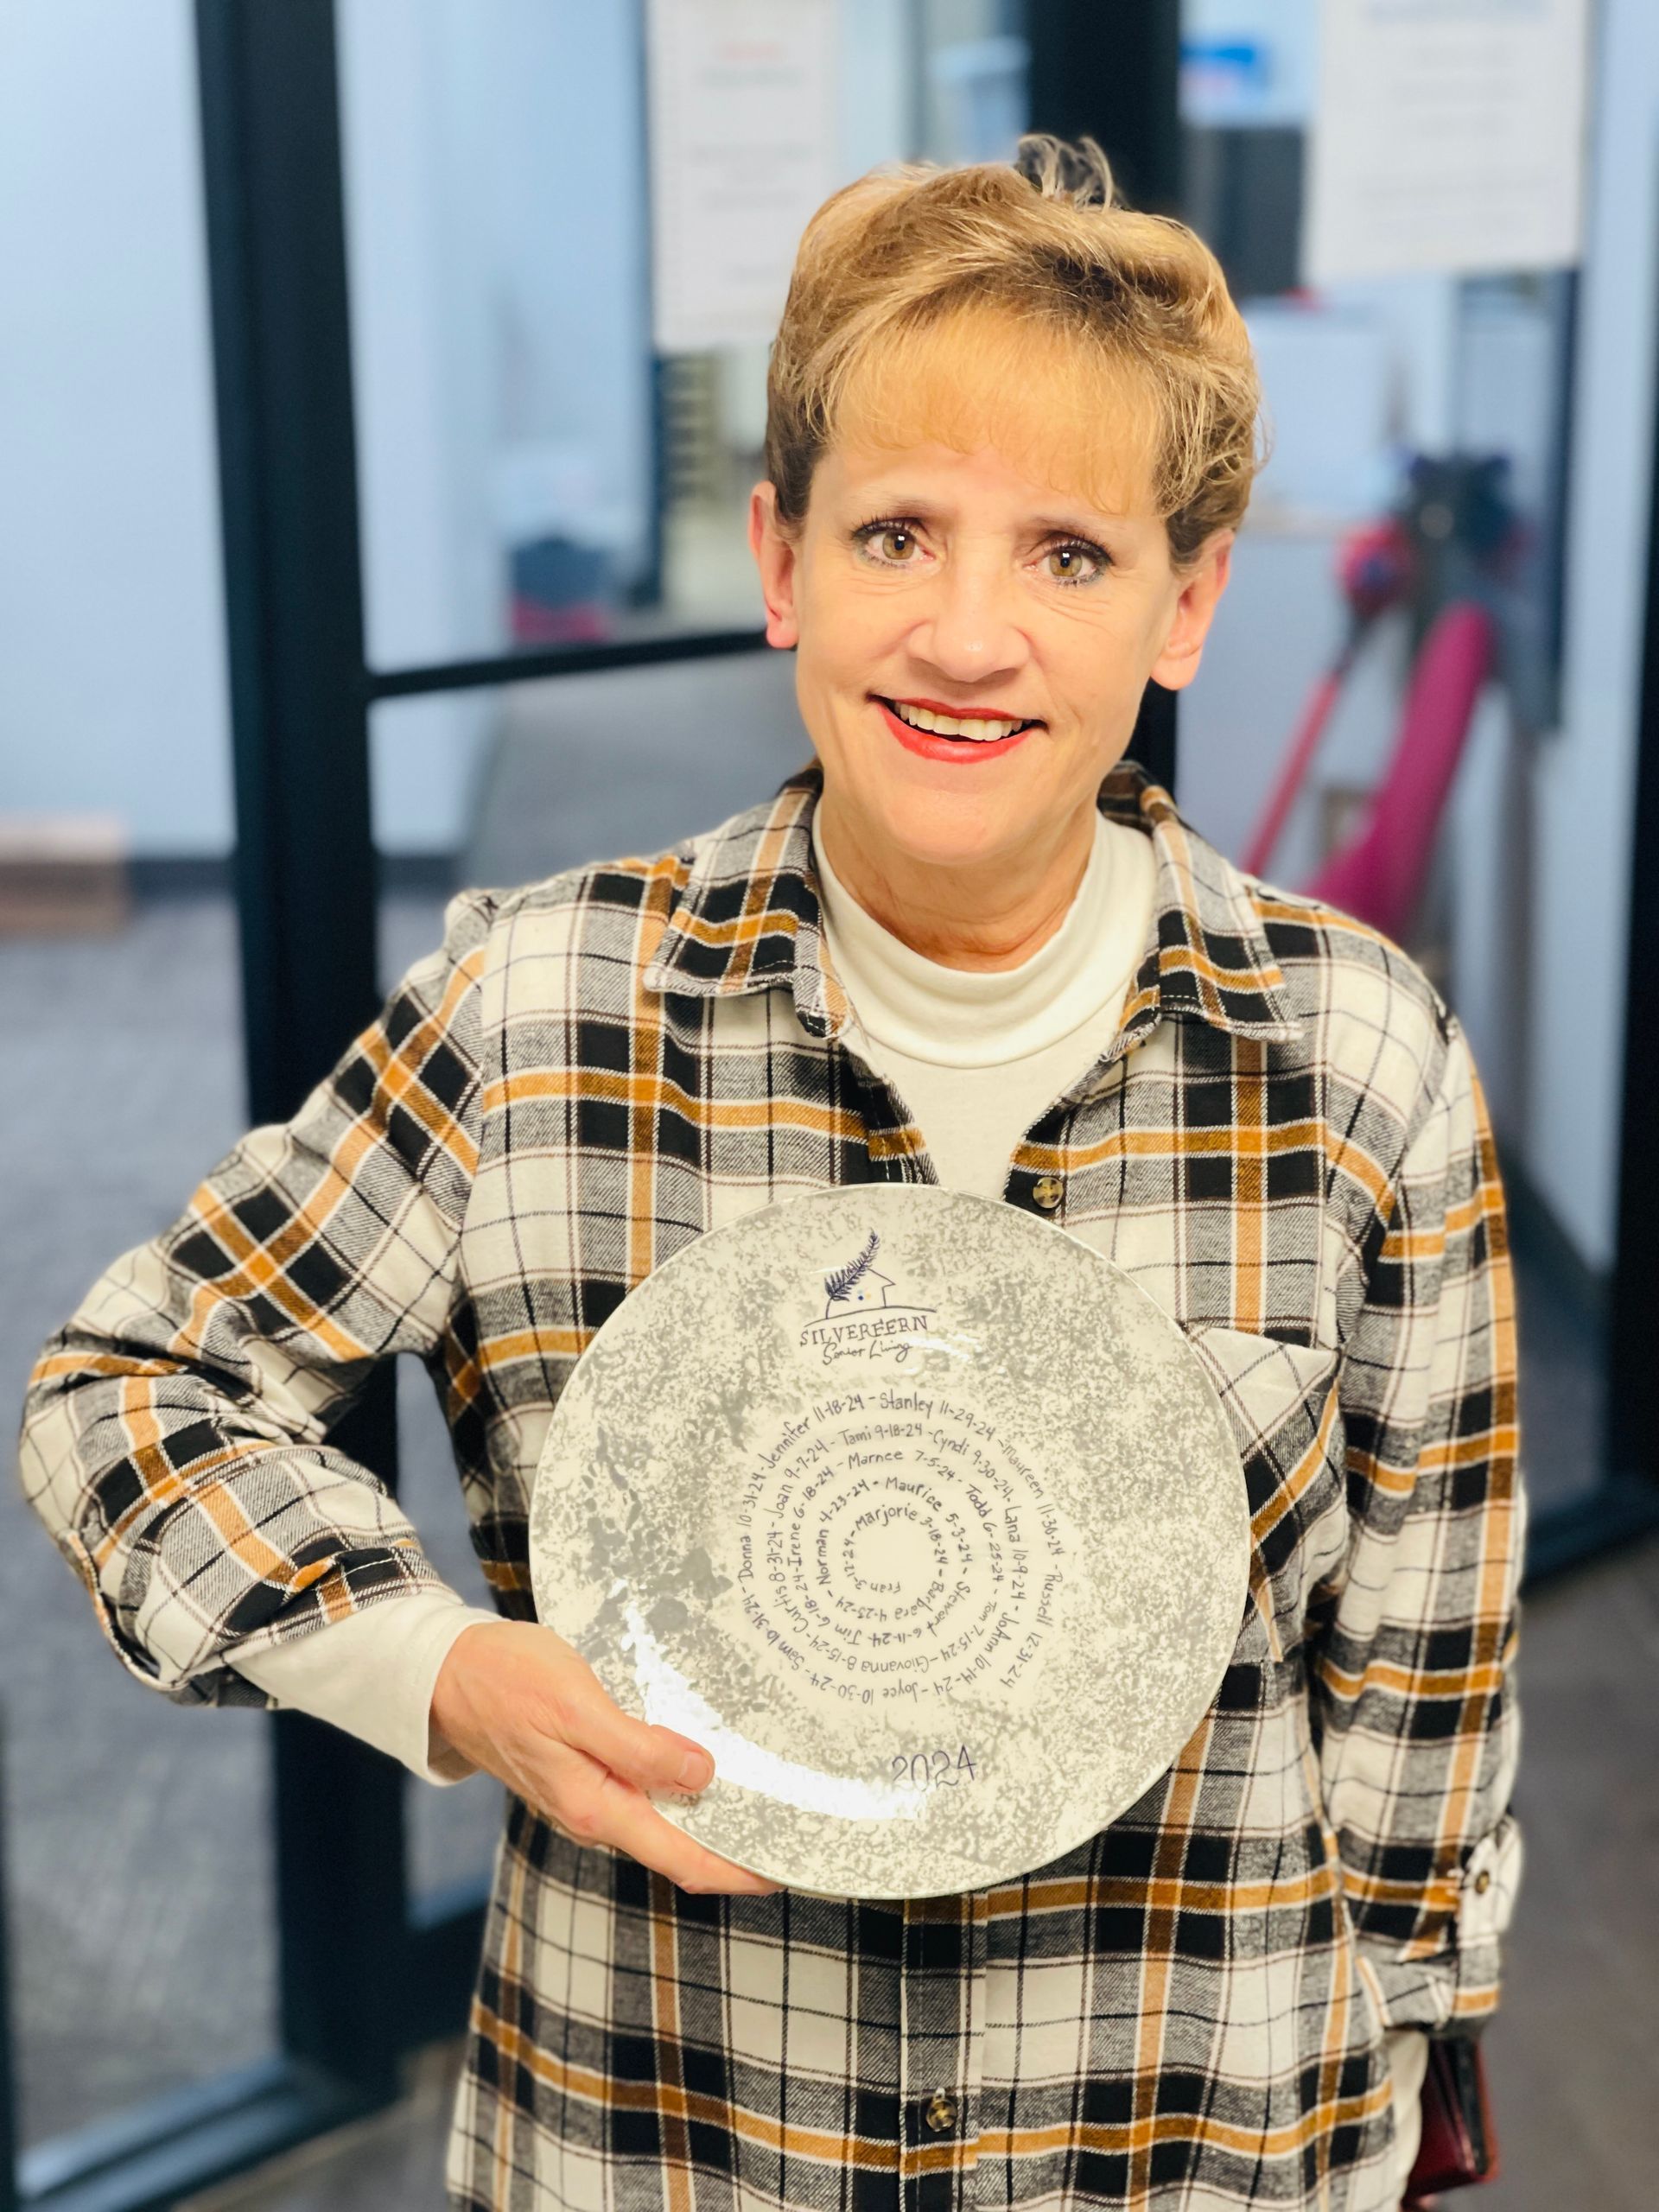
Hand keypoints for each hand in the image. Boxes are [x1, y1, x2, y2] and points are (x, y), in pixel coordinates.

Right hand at [430, 1620, 779, 1894]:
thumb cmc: (508, 1680)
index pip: (683, 1857)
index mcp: (596, 1806)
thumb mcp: (576, 1704)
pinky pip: (642, 1794)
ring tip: (763, 1798)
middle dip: (734, 1844)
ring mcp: (587, 1798)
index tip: (786, 1867)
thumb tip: (701, 1775)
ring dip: (709, 1814)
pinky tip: (704, 1765)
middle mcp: (594, 1814)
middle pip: (679, 1845)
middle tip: (794, 1830)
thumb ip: (637, 1746)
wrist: (446, 1674)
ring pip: (662, 1820)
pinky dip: (678, 1788)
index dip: (738, 1869)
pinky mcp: (583, 1775)